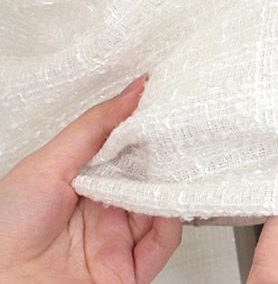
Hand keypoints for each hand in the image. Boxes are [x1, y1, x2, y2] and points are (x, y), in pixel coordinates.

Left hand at [0, 76, 180, 283]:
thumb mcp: (48, 163)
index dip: (148, 128)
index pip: (130, 150)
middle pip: (149, 177)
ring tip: (179, 161)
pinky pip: (161, 245)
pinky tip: (169, 198)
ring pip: (161, 207)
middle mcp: (106, 210)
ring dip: (172, 184)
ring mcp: (118, 241)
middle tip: (181, 130)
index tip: (166, 103)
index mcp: (87, 182)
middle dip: (166, 154)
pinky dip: (173, 221)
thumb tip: (136, 90)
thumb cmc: (4, 227)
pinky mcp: (127, 272)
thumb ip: (95, 126)